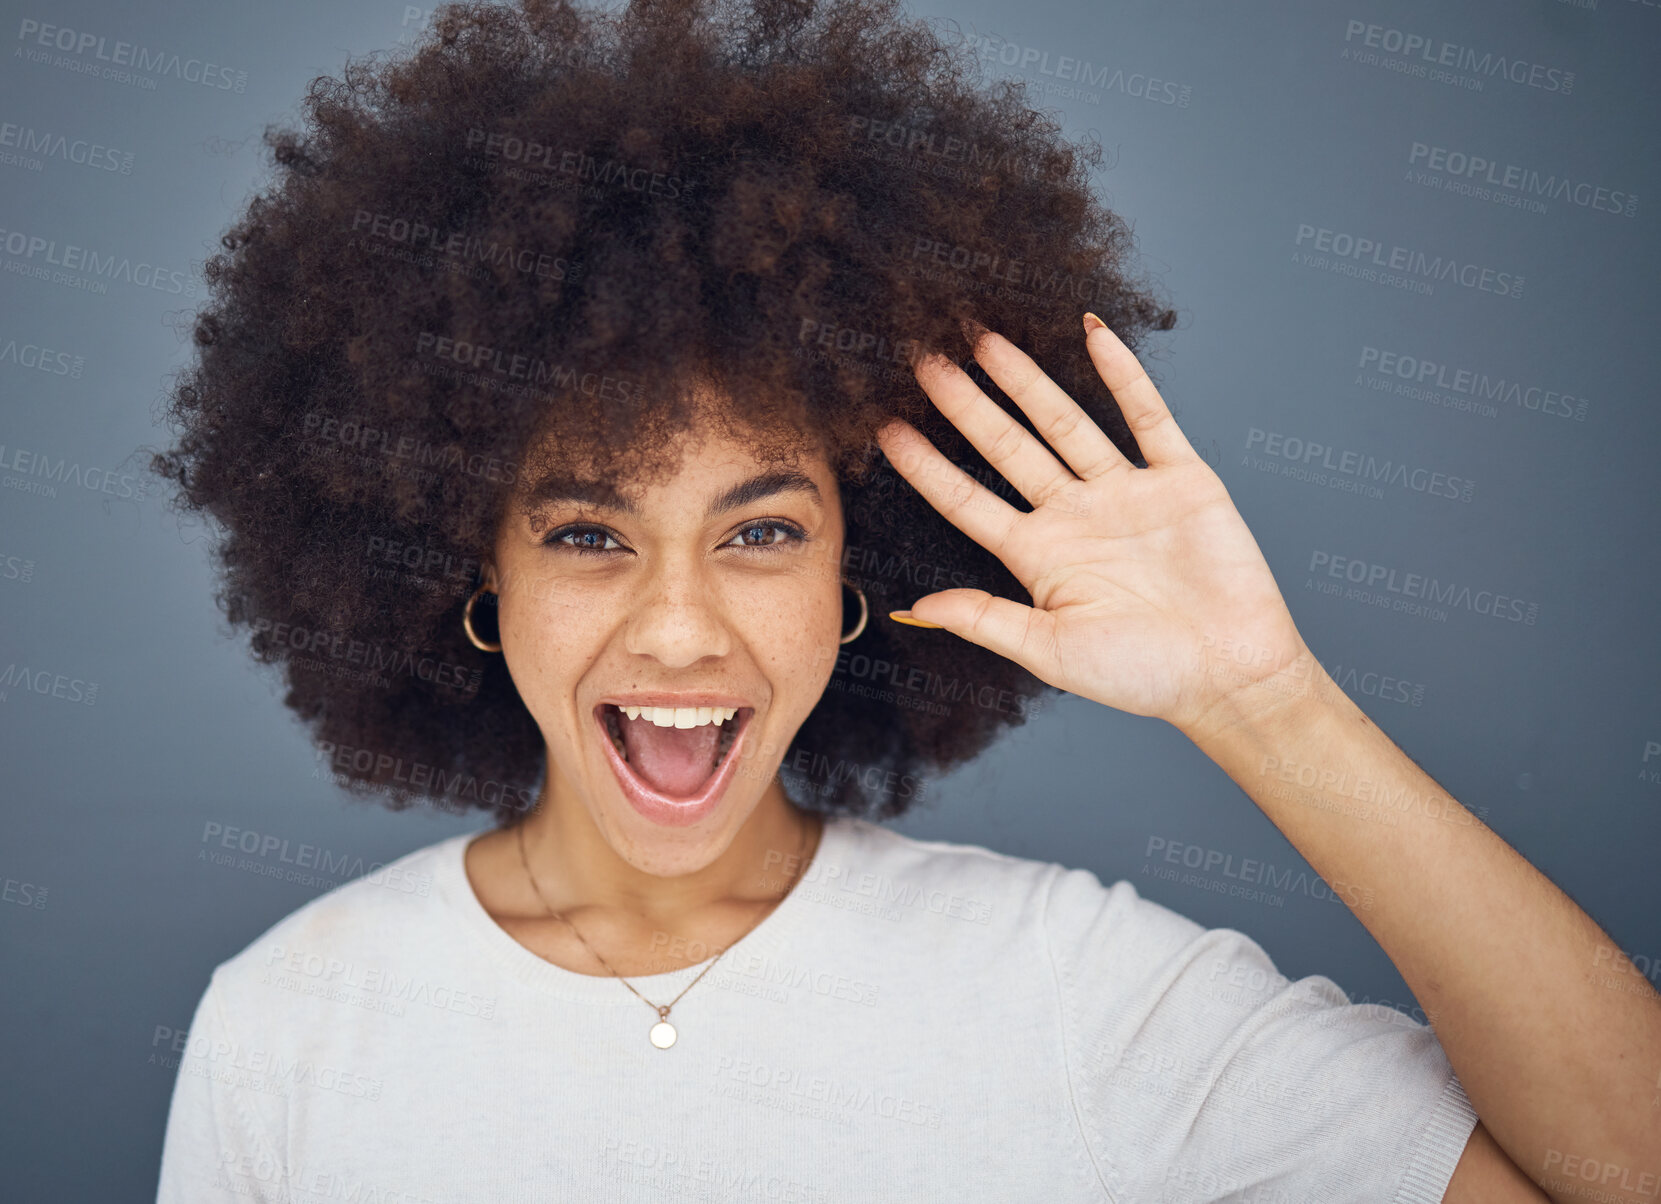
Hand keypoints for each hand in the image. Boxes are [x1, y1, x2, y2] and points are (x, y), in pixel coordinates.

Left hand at [876, 316, 1313, 738]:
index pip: (968, 501)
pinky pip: (1147, 417)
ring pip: (1064, 423)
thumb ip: (987, 621)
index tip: (887, 430)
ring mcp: (1125, 493)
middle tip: (925, 360)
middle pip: (1007, 448)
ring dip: (1026, 381)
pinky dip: (1123, 376)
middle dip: (967, 405)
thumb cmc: (1143, 675)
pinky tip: (1093, 335)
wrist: (1231, 675)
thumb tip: (919, 605)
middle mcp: (1075, 516)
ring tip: (985, 340)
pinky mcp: (1180, 480)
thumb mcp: (1052, 653)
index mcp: (1040, 557)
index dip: (928, 466)